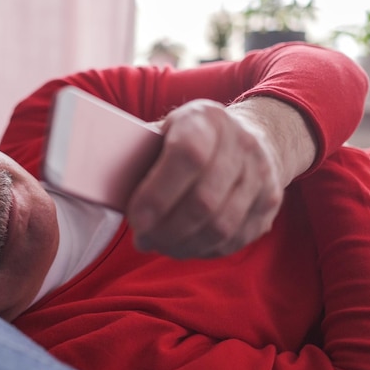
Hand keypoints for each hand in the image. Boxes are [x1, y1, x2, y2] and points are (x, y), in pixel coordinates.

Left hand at [126, 97, 314, 258]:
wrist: (255, 136)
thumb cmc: (192, 137)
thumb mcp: (165, 129)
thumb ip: (139, 153)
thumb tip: (99, 185)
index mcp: (207, 119)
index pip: (186, 156)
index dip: (158, 193)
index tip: (134, 219)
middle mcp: (241, 144)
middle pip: (203, 200)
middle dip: (165, 228)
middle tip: (141, 238)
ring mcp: (262, 175)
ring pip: (220, 227)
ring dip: (181, 244)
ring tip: (158, 243)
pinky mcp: (269, 204)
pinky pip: (233, 240)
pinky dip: (202, 250)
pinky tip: (181, 245)